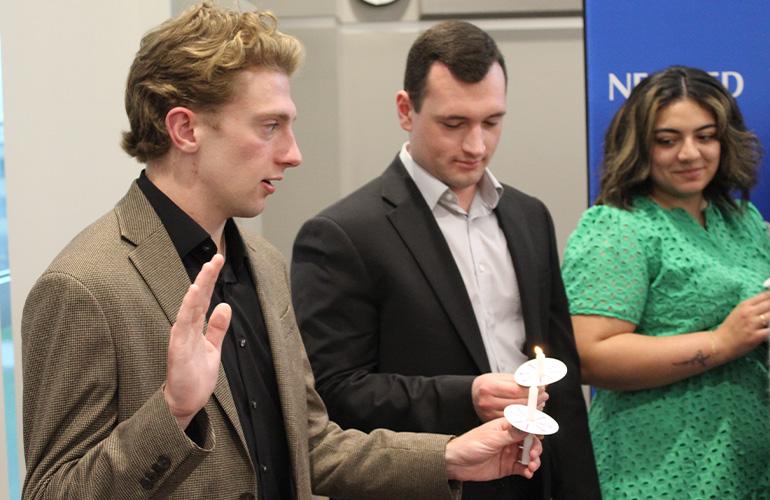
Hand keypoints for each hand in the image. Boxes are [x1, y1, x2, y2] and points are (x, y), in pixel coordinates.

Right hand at [164, 254, 231, 428]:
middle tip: (216, 256)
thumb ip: (217, 328)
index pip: (204, 298)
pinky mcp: (177, 348)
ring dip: (199, 286)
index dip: (211, 279)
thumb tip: (225, 306)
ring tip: (207, 268)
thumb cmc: (195, 377)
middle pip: (197, 297)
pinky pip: (182, 323)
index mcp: (196, 327)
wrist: (186, 403)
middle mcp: (187, 328)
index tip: (219, 259)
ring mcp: (181, 336)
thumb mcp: (213, 348)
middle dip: (206, 276)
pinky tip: (194, 292)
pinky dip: (187, 306)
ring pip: (190, 306)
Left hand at [444, 417, 541, 481]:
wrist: (457, 463)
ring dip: (534, 460)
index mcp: (505, 426)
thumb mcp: (492, 437)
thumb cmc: (469, 444)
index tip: (542, 434)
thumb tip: (527, 425)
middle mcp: (509, 439)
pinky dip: (528, 471)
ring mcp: (509, 452)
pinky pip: (522, 468)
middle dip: (535, 448)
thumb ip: (512, 433)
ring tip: (531, 466)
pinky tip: (527, 473)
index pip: (525, 424)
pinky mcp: (507, 466)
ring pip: (528, 455)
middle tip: (533, 454)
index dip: (535, 428)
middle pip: (530, 441)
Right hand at [472, 373, 547, 421]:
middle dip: (534, 400)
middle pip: (517, 403)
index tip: (541, 388)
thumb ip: (519, 380)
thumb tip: (538, 381)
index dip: (531, 390)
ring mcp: (489, 414)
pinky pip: (512, 421)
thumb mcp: (501, 377)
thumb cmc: (488, 384)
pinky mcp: (492, 421)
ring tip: (539, 403)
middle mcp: (488, 401)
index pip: (516, 390)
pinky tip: (530, 412)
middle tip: (544, 396)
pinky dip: (524, 417)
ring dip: (531, 409)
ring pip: (517, 414)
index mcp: (489, 387)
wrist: (473, 395)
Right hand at [714, 291, 769, 360]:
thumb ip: (751, 307)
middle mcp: (749, 312)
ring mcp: (753, 324)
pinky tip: (768, 331)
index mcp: (744, 305)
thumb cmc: (729, 329)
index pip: (766, 295)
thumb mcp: (737, 312)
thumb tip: (766, 304)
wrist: (719, 343)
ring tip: (769, 322)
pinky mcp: (756, 336)